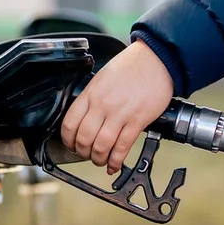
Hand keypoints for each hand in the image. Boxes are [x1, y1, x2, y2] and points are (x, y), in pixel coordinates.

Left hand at [60, 41, 173, 172]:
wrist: (156, 59)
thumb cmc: (131, 67)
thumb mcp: (101, 78)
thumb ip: (92, 98)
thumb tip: (85, 117)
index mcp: (90, 94)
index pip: (69, 123)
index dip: (67, 140)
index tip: (71, 145)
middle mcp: (102, 105)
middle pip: (83, 138)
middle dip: (82, 152)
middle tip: (86, 155)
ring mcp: (120, 113)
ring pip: (101, 146)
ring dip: (98, 159)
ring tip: (100, 161)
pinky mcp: (137, 120)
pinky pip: (122, 146)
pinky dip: (116, 160)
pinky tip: (114, 165)